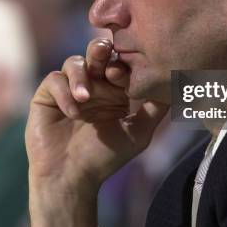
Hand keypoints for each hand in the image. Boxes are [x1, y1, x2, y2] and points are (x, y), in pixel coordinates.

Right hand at [25, 38, 168, 226]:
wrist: (70, 177)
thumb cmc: (105, 157)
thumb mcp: (138, 133)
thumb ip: (156, 109)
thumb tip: (178, 85)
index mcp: (114, 90)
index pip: (119, 64)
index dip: (122, 63)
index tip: (121, 74)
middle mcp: (92, 85)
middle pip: (96, 54)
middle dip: (100, 50)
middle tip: (103, 51)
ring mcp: (69, 88)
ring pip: (74, 62)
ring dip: (81, 76)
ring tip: (85, 97)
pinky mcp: (47, 94)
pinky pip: (55, 79)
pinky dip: (64, 92)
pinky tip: (73, 112)